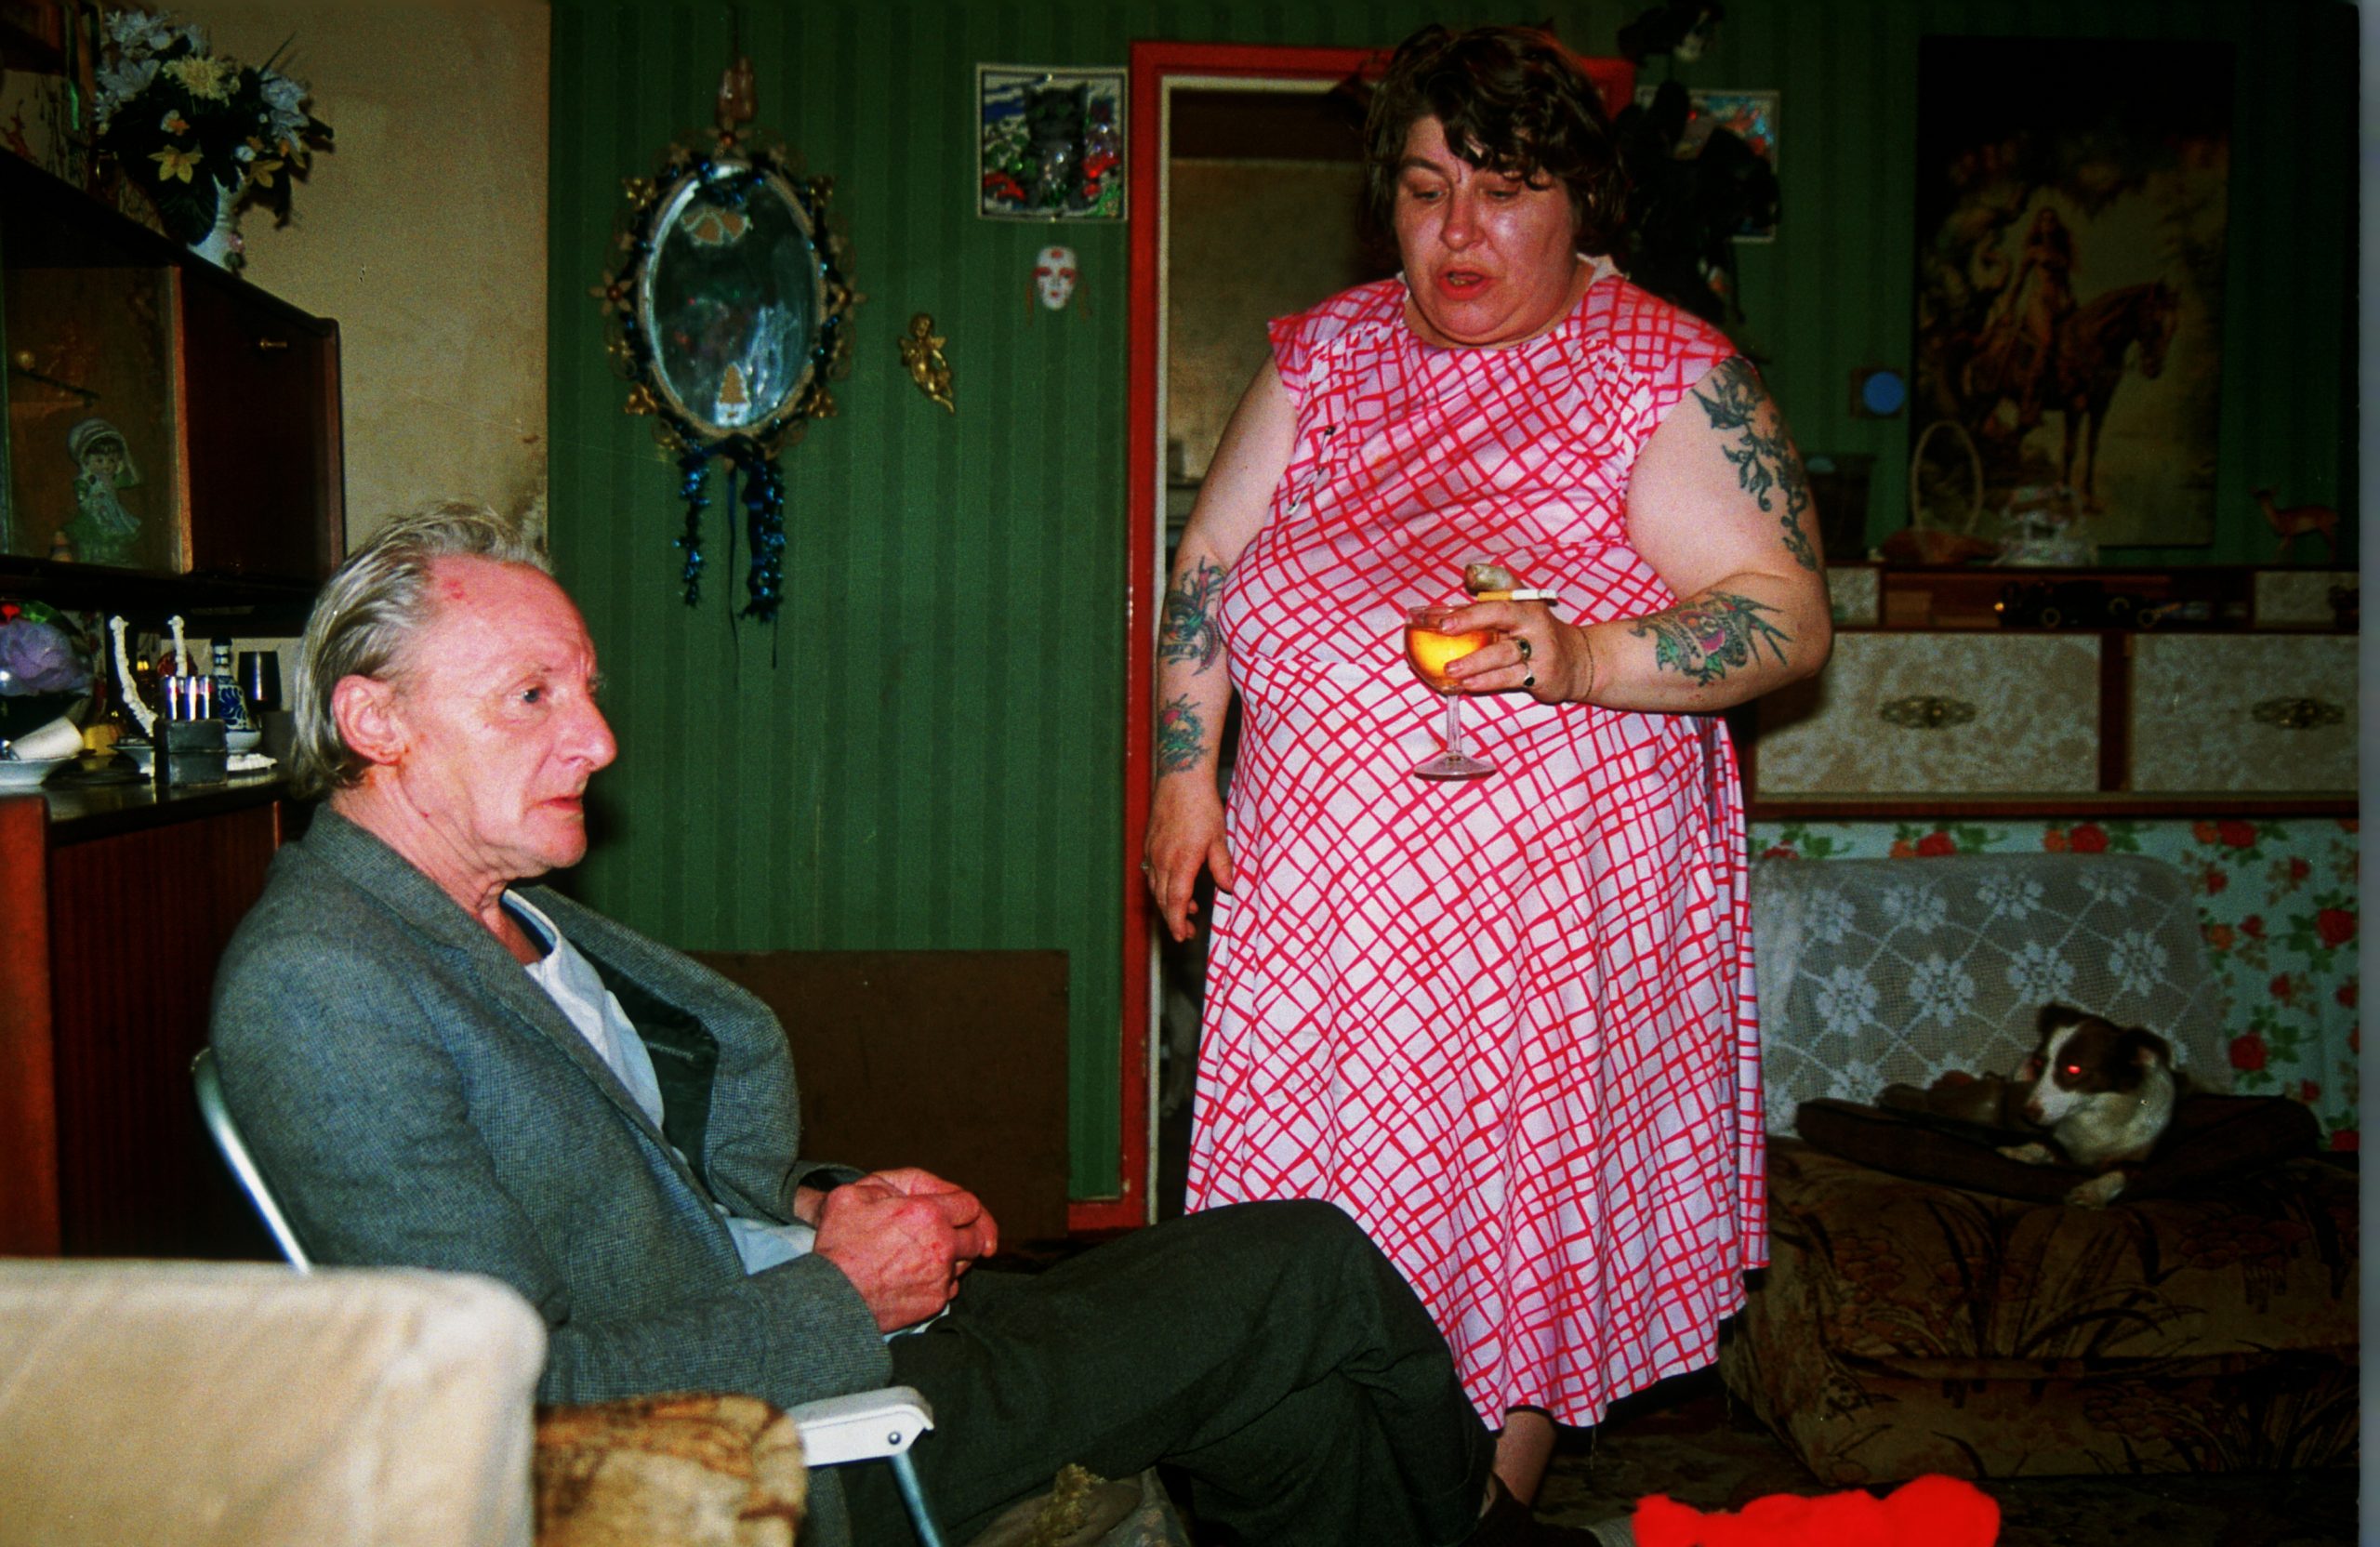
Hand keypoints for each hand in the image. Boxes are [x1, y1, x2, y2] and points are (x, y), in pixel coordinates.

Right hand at [812, 1168, 998, 1332]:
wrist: (831, 1297)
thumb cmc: (838, 1246)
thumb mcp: (853, 1195)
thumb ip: (887, 1186)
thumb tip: (906, 1195)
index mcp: (927, 1213)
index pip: (970, 1204)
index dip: (966, 1205)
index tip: (961, 1211)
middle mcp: (942, 1246)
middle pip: (978, 1236)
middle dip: (971, 1231)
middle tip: (961, 1231)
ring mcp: (940, 1277)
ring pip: (966, 1262)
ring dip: (957, 1255)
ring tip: (934, 1252)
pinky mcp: (934, 1302)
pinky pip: (951, 1286)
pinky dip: (943, 1279)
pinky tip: (923, 1274)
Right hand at [1145, 778, 1234, 941]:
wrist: (1180, 779)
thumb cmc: (1202, 806)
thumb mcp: (1219, 838)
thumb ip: (1222, 866)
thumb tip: (1228, 889)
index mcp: (1182, 861)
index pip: (1177, 901)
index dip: (1178, 922)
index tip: (1182, 935)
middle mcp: (1162, 860)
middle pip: (1163, 899)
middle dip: (1173, 919)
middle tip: (1187, 931)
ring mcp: (1152, 852)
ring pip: (1156, 887)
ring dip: (1168, 903)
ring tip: (1187, 911)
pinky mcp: (1149, 844)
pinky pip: (1151, 872)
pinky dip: (1162, 885)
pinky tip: (1175, 885)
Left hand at [1437, 596, 1596, 705]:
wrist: (1577, 661)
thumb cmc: (1537, 633)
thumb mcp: (1521, 609)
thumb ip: (1492, 595)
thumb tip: (1461, 582)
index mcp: (1524, 602)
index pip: (1496, 594)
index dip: (1470, 599)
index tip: (1443, 613)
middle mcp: (1532, 621)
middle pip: (1501, 614)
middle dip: (1471, 619)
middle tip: (1444, 628)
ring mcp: (1539, 648)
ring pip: (1502, 652)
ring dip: (1474, 661)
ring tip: (1450, 669)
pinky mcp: (1541, 674)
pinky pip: (1509, 677)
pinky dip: (1486, 681)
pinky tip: (1467, 684)